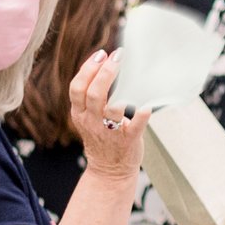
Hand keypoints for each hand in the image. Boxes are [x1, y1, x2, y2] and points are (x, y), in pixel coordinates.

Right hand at [70, 51, 149, 179]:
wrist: (109, 171)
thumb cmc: (102, 137)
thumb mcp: (88, 117)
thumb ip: (92, 97)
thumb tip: (106, 65)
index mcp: (80, 114)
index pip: (76, 88)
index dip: (87, 69)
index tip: (100, 54)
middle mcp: (92, 121)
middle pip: (93, 94)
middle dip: (105, 72)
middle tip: (117, 56)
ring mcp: (109, 132)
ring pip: (111, 108)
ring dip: (121, 88)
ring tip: (132, 71)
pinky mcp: (128, 140)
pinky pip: (134, 126)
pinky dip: (140, 115)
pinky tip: (147, 104)